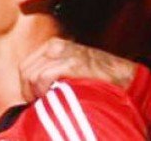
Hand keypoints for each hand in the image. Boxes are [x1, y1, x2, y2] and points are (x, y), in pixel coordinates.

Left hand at [20, 37, 135, 101]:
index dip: (25, 85)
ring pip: (32, 75)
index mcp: (53, 46)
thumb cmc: (98, 77)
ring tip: (47, 102)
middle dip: (28, 90)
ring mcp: (62, 53)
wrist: (125, 77)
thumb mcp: (71, 68)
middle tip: (37, 104)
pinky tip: (52, 97)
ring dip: (35, 93)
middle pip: (26, 71)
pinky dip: (42, 90)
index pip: (26, 65)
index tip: (32, 99)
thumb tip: (33, 89)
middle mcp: (55, 46)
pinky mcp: (70, 63)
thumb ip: (52, 72)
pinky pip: (43, 77)